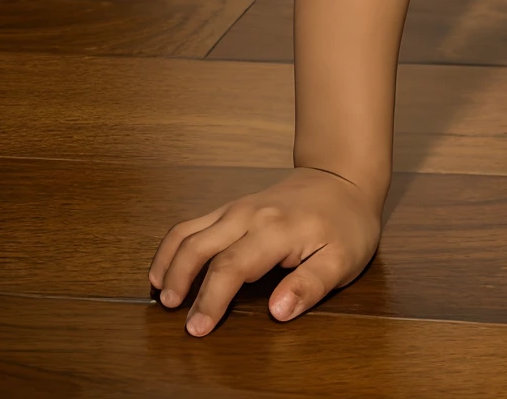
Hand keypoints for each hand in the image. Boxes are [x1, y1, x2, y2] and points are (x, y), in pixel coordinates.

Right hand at [148, 167, 380, 335]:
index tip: (197, 330)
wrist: (345, 177)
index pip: (231, 267)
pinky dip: (173, 246)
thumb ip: (311, 285)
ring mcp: (237, 207)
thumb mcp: (343, 259)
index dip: (210, 300)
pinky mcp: (232, 207)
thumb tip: (277, 311)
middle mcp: (250, 215)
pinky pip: (193, 223)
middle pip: (199, 247)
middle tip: (171, 312)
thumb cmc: (346, 223)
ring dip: (169, 261)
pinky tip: (165, 269)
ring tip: (160, 293)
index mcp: (276, 230)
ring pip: (189, 231)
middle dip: (179, 280)